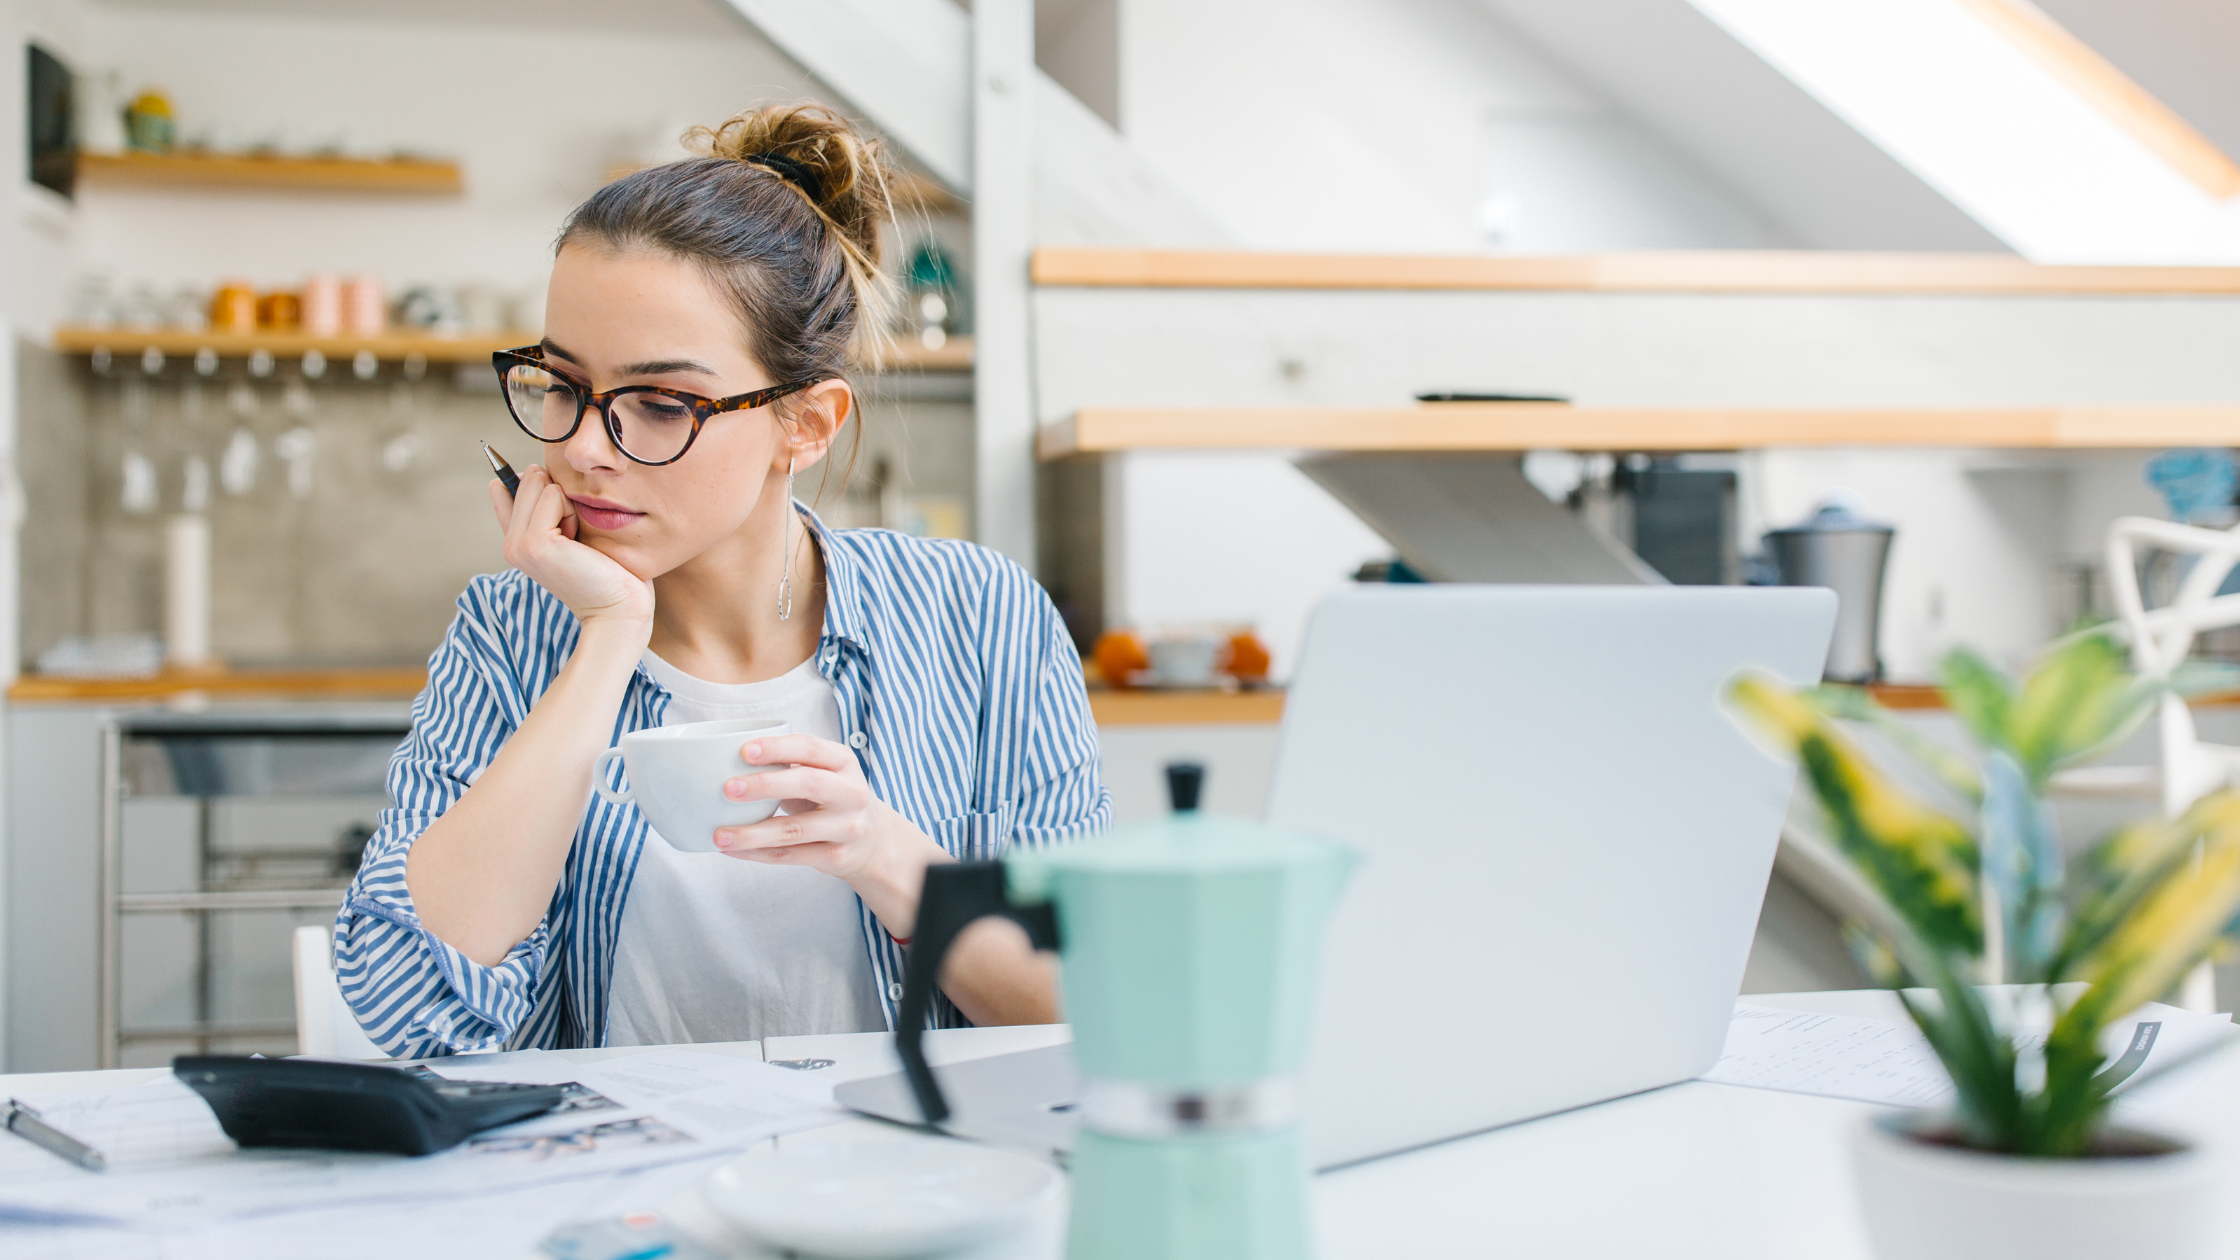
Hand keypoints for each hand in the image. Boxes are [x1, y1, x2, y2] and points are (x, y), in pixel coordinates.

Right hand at [489, 465, 651, 629]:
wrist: (619, 608)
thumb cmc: (609, 571)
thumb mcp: (575, 533)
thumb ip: (551, 508)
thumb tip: (532, 470)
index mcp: (518, 542)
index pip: (505, 492)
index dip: (524, 484)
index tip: (541, 501)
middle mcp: (512, 544)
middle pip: (529, 479)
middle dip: (561, 494)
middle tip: (577, 535)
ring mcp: (518, 545)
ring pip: (540, 484)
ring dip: (568, 502)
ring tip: (579, 540)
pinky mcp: (533, 543)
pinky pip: (553, 495)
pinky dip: (572, 510)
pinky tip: (579, 542)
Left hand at [713, 733, 947, 931]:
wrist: (873, 840)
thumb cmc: (831, 797)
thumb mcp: (823, 771)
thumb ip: (789, 763)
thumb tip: (724, 760)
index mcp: (843, 762)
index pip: (810, 748)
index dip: (778, 748)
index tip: (744, 751)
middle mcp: (851, 792)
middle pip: (809, 784)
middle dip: (766, 785)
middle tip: (728, 789)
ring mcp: (846, 827)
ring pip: (795, 830)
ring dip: (752, 833)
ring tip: (719, 834)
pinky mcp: (836, 857)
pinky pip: (790, 856)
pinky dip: (757, 854)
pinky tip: (732, 850)